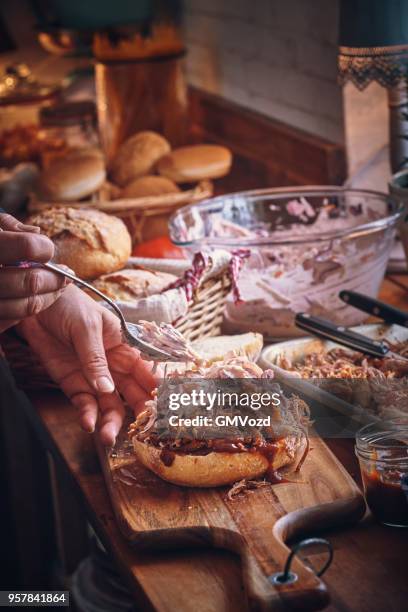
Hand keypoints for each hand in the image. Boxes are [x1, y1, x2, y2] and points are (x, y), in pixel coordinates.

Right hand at [0, 212, 69, 332]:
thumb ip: (5, 225)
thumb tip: (37, 234)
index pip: (24, 247)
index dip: (41, 248)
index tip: (46, 249)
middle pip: (27, 281)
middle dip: (52, 278)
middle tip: (64, 274)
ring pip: (22, 306)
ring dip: (46, 298)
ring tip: (57, 288)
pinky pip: (7, 321)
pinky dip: (23, 311)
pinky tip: (32, 300)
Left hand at [18, 285, 156, 444]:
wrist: (38, 306)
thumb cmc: (71, 306)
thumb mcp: (87, 328)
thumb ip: (96, 359)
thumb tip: (107, 389)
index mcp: (126, 347)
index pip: (146, 371)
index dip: (155, 389)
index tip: (162, 407)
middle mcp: (114, 366)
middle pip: (131, 393)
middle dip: (137, 412)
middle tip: (140, 431)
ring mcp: (94, 378)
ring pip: (109, 405)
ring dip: (110, 422)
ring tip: (107, 438)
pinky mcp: (74, 385)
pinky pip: (85, 404)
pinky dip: (87, 415)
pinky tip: (89, 425)